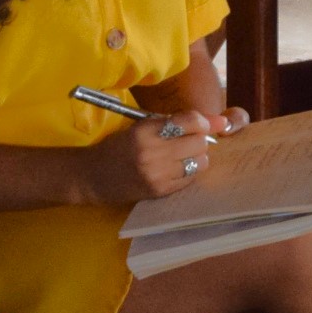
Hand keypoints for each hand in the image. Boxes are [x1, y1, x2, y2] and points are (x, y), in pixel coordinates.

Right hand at [89, 111, 219, 202]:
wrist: (93, 176)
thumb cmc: (118, 146)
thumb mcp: (140, 126)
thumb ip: (175, 122)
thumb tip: (217, 121)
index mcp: (145, 131)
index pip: (190, 121)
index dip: (204, 121)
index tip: (206, 123)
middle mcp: (152, 153)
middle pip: (199, 142)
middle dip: (199, 139)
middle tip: (189, 140)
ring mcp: (157, 175)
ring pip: (200, 162)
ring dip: (197, 156)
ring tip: (183, 155)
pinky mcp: (160, 191)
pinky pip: (191, 178)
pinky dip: (190, 171)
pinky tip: (177, 168)